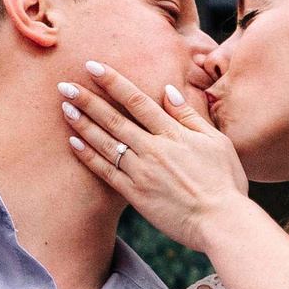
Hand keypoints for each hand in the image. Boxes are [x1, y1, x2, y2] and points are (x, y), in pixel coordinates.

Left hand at [59, 60, 249, 251]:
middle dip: (87, 100)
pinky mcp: (135, 195)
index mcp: (173, 134)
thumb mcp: (216, 141)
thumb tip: (168, 91)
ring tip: (65, 108)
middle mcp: (153, 149)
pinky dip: (89, 156)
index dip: (113, 82)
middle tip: (64, 85)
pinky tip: (74, 142)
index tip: (93, 66)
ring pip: (106, 143)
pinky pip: (107, 172)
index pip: (137, 100)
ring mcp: (142, 172)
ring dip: (83, 124)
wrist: (221, 221)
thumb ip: (189, 116)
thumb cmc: (224, 181)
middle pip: (114, 119)